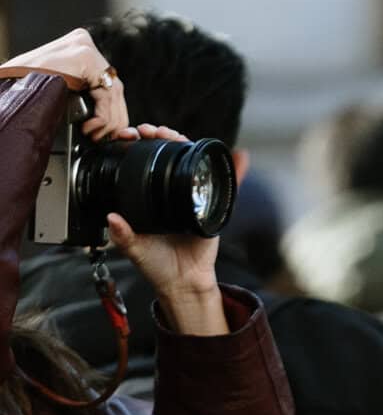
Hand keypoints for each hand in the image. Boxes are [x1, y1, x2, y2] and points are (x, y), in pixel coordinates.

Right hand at [0, 27, 126, 135]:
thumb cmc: (28, 89)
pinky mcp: (84, 57)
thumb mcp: (62, 90)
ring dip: (109, 121)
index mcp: (78, 49)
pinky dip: (104, 115)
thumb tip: (113, 121)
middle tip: (104, 136)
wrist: (10, 85)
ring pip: (113, 91)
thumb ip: (86, 96)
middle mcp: (83, 44)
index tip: (109, 130)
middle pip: (113, 86)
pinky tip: (91, 126)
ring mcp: (84, 47)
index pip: (107, 82)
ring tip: (94, 133)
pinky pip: (106, 92)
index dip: (112, 110)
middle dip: (113, 117)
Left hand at [103, 127, 225, 333]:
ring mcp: (193, 195)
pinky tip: (238, 156)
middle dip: (160, 135)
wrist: (183, 282)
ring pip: (192, 161)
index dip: (137, 144)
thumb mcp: (134, 249)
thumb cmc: (158, 265)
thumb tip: (112, 219)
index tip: (130, 135)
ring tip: (179, 136)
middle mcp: (170, 190)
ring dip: (187, 143)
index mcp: (149, 195)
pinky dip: (235, 170)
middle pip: (168, 152)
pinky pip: (226, 186)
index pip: (142, 160)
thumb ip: (122, 236)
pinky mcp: (213, 205)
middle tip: (151, 132)